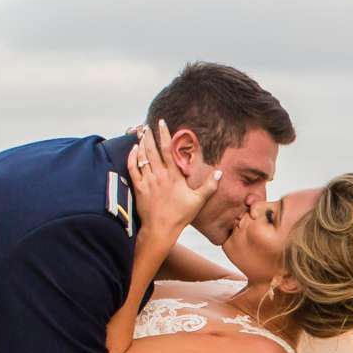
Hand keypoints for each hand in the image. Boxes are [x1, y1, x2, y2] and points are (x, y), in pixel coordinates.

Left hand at [127, 119, 218, 239]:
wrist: (161, 229)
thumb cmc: (180, 215)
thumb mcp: (198, 200)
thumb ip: (210, 186)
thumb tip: (219, 172)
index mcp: (173, 176)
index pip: (168, 150)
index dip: (165, 134)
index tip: (162, 123)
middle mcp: (159, 175)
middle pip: (152, 150)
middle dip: (149, 135)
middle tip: (147, 125)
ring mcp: (147, 181)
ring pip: (142, 157)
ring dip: (141, 144)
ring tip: (140, 134)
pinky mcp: (139, 188)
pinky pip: (133, 168)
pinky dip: (132, 157)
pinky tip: (133, 150)